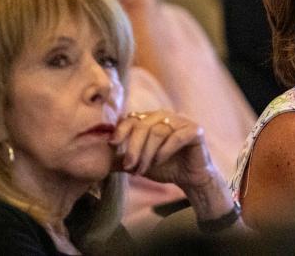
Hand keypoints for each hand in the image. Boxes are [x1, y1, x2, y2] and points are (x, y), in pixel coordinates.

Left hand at [113, 110, 234, 220]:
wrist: (191, 177)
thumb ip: (123, 158)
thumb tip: (99, 159)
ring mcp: (181, 121)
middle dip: (133, 147)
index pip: (132, 118)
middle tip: (129, 166)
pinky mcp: (195, 130)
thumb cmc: (165, 167)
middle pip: (143, 125)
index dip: (121, 130)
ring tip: (142, 169)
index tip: (112, 144)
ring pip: (157, 131)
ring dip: (147, 153)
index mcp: (151, 119)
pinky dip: (164, 150)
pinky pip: (175, 137)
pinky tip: (159, 161)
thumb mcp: (139, 163)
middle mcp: (166, 116)